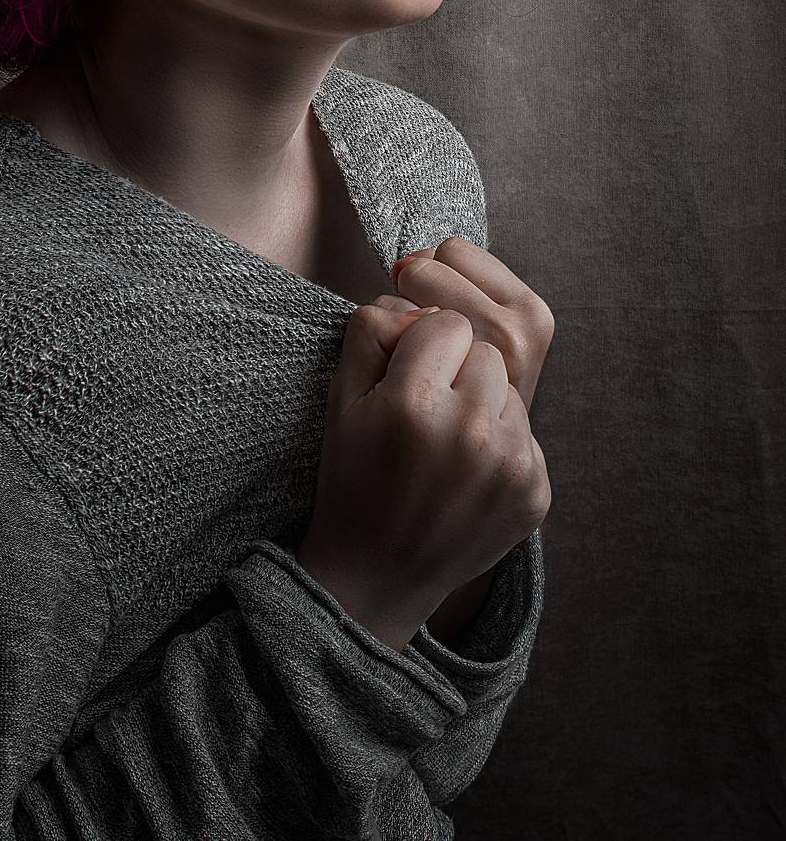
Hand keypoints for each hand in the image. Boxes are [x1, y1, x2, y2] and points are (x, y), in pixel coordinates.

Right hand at [372, 239, 554, 647]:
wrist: (377, 573)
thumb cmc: (353, 475)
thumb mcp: (340, 397)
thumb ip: (373, 329)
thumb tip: (420, 302)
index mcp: (414, 402)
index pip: (445, 321)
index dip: (421, 342)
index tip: (407, 373)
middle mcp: (469, 431)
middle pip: (484, 349)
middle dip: (456, 367)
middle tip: (426, 408)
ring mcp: (509, 466)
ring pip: (510, 387)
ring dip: (482, 402)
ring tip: (447, 441)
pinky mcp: (535, 491)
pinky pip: (526, 433)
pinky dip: (501, 443)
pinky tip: (466, 473)